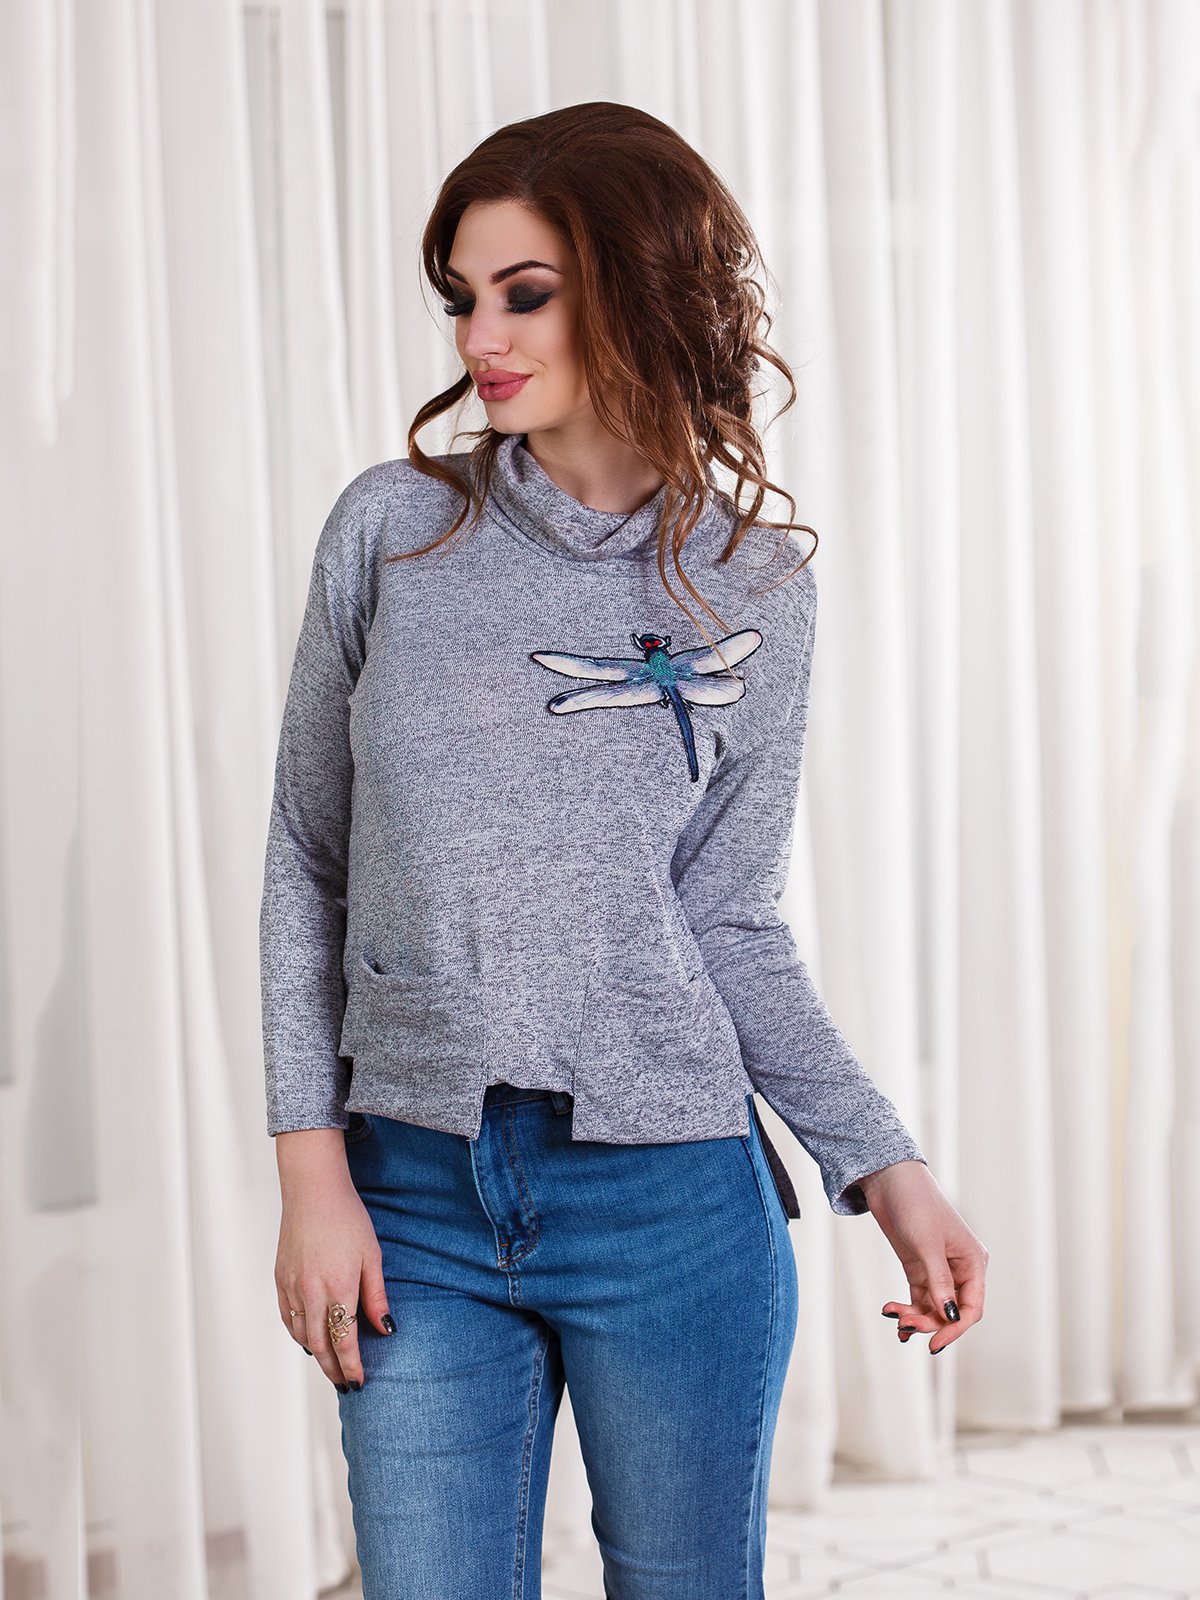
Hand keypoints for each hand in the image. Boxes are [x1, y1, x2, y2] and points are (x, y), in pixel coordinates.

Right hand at [273, 1130, 395, 1390]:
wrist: (312, 1190)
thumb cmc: (347, 1218)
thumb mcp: (372, 1256)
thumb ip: (377, 1296)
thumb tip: (386, 1329)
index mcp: (337, 1288)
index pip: (343, 1342)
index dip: (351, 1367)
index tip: (359, 1382)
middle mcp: (310, 1293)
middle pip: (319, 1346)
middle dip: (333, 1369)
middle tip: (345, 1384)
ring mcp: (291, 1287)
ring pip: (301, 1335)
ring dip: (315, 1355)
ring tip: (330, 1366)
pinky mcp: (280, 1278)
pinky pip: (287, 1317)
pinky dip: (298, 1334)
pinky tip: (308, 1338)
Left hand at [856, 1159, 987, 1354]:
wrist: (889, 1180)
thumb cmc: (916, 1204)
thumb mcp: (927, 1244)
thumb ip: (939, 1281)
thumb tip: (950, 1317)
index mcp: (973, 1262)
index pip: (972, 1307)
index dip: (955, 1328)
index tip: (934, 1343)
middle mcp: (960, 1269)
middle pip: (951, 1311)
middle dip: (929, 1321)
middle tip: (905, 1324)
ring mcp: (938, 1269)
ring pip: (932, 1307)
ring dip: (915, 1316)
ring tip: (892, 1313)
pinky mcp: (919, 1267)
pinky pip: (919, 1298)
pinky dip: (908, 1309)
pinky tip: (894, 1317)